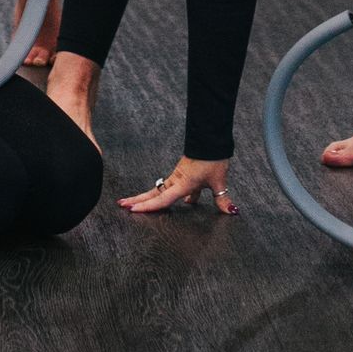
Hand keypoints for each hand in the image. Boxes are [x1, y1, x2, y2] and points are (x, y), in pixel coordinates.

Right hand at [118, 155, 237, 216]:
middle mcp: (176, 180)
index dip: (148, 206)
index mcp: (183, 183)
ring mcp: (178, 176)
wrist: (211, 140)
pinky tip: (184, 202)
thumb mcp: (219, 180)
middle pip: (153, 192)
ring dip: (148, 196)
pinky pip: (171, 187)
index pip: (162, 198)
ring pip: (159, 189)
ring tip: (134, 203)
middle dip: (138, 199)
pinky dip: (166, 194)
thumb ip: (223, 198)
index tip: (132, 209)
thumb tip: (231, 211)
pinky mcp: (182, 173)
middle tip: (121, 204)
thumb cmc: (213, 159)